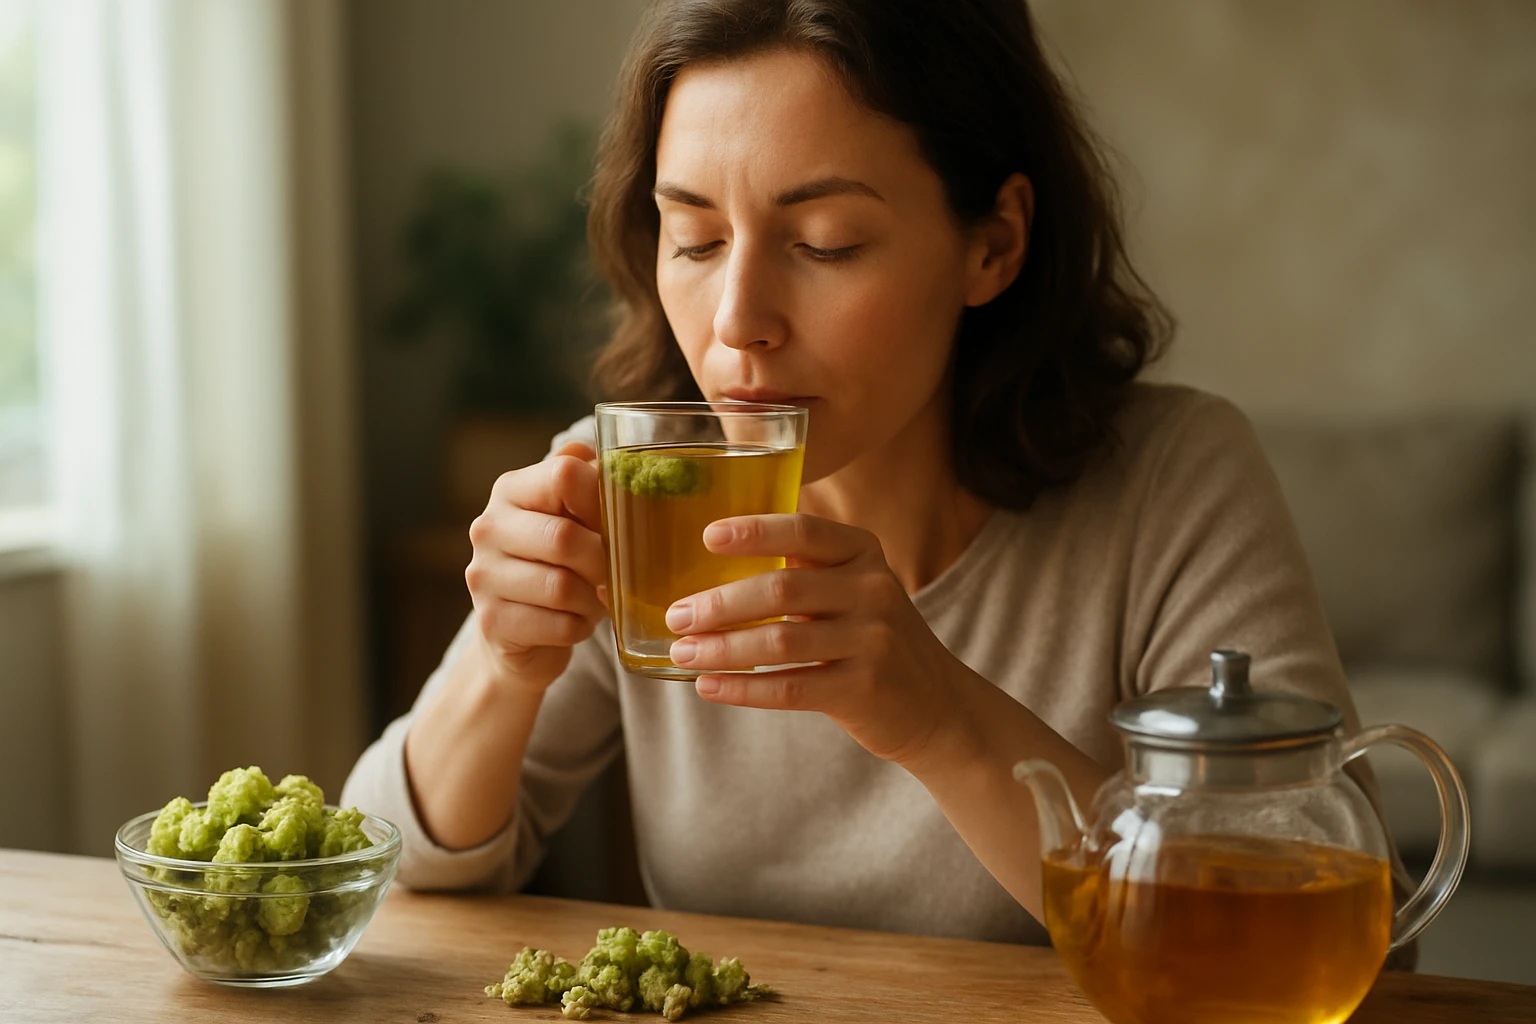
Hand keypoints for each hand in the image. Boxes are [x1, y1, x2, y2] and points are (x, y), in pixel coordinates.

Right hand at [463, 441, 607, 692]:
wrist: (521, 632)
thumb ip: (588, 482)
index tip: (618, 523)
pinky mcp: (491, 622)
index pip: (565, 475)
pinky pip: (558, 625)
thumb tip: (607, 457)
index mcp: (512, 490)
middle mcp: (488, 527)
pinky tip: (576, 622)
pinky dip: (580, 627)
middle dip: (603, 561)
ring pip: (562, 587)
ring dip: (593, 599)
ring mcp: (484, 576)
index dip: (602, 500)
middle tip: (615, 573)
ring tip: (595, 598)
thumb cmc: (559, 564)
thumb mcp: (573, 517)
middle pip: (564, 538)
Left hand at [665, 513, 967, 766]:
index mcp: (863, 553)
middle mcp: (873, 590)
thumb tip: (710, 564)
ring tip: (682, 652)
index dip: (754, 531)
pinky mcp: (865, 690)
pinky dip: (743, 688)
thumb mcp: (853, 589)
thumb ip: (803, 570)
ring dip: (722, 648)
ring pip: (781, 642)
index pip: (804, 530)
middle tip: (677, 615)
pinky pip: (791, 688)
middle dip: (721, 603)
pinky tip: (708, 686)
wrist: (937, 703)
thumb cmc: (872, 637)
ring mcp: (873, 641)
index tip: (708, 537)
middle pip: (783, 589)